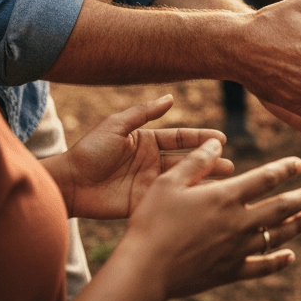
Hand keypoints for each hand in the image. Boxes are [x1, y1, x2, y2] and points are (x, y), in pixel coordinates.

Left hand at [48, 95, 232, 218]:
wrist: (70, 182)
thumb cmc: (90, 150)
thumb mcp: (117, 125)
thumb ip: (144, 112)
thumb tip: (171, 97)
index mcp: (147, 141)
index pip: (179, 138)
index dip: (200, 138)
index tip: (221, 139)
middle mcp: (152, 162)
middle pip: (186, 160)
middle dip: (208, 161)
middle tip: (230, 164)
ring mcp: (149, 184)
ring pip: (182, 181)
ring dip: (202, 181)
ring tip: (225, 182)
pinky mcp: (142, 204)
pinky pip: (168, 200)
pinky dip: (186, 200)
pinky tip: (202, 201)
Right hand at [110, 140, 300, 300]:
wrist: (144, 270)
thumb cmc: (152, 222)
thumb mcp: (169, 182)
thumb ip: (197, 161)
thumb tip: (218, 141)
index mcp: (225, 197)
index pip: (265, 178)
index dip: (285, 169)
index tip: (299, 163)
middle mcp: (237, 223)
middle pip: (279, 208)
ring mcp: (236, 250)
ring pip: (276, 236)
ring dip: (297, 226)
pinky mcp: (229, 272)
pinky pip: (261, 267)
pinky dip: (277, 261)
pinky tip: (289, 256)